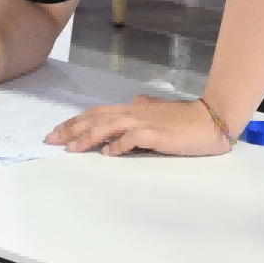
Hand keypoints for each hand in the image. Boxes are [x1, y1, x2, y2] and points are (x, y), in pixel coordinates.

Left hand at [44, 95, 231, 156]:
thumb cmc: (186, 120)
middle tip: (51, 139)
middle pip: (95, 117)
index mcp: (132, 109)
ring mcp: (145, 122)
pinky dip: (118, 145)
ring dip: (88, 136)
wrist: (212, 119)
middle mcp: (134, 112)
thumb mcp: (156, 115)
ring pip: (108, 125)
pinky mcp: (157, 134)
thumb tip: (124, 123)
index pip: (96, 113)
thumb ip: (139, 116)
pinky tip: (107, 153)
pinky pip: (133, 138)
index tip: (57, 132)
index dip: (75, 121)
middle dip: (71, 128)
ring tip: (72, 148)